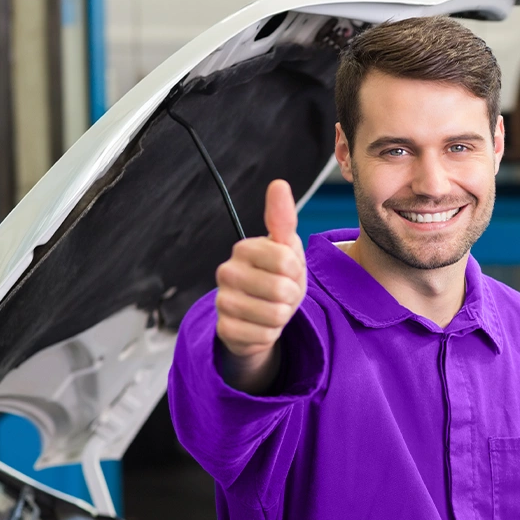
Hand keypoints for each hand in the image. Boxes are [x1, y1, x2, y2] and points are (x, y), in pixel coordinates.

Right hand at [214, 180, 306, 360]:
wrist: (261, 316)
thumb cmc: (278, 277)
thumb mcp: (287, 248)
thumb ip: (283, 219)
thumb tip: (278, 184)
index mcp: (244, 249)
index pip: (286, 261)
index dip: (297, 272)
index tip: (289, 272)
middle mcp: (226, 272)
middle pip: (282, 290)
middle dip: (292, 296)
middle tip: (283, 294)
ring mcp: (222, 301)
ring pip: (274, 315)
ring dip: (283, 316)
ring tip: (274, 309)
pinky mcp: (224, 329)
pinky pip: (264, 336)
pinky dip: (271, 334)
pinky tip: (262, 326)